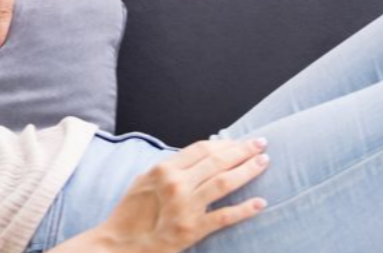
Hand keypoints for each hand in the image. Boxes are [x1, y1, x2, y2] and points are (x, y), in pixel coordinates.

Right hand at [100, 139, 268, 251]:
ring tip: (264, 162)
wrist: (119, 244)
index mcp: (165, 168)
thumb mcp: (145, 180)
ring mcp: (186, 207)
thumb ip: (171, 168)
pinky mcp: (192, 230)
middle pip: (217, 161)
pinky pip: (224, 217)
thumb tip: (197, 159)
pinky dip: (244, 209)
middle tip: (261, 143)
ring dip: (247, 171)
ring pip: (224, 183)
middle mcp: (177, 184)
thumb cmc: (130, 212)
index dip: (224, 143)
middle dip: (242, 150)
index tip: (240, 140)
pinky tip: (260, 202)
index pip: (202, 149)